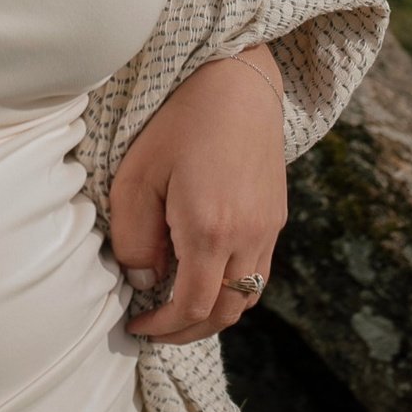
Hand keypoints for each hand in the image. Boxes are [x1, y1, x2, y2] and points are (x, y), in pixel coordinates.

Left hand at [111, 47, 287, 346]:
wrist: (236, 80)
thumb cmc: (178, 120)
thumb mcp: (137, 175)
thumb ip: (134, 236)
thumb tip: (143, 281)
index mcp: (210, 231)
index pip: (191, 307)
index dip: (162, 328)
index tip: (135, 327)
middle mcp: (247, 238)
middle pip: (224, 313)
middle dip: (187, 331)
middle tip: (154, 327)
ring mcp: (269, 229)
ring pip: (247, 298)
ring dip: (213, 312)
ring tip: (177, 305)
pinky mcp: (277, 216)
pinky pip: (258, 272)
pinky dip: (232, 287)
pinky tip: (204, 270)